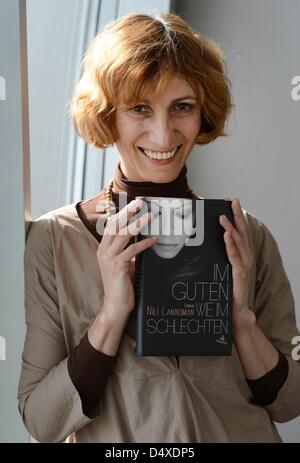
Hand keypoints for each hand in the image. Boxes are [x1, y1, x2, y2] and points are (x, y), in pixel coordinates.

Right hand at [96, 198, 156, 322]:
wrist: (114, 306)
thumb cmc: (121, 285)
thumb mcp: (124, 264)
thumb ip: (128, 251)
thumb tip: (143, 239)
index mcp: (103, 248)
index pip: (111, 225)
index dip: (121, 213)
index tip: (132, 203)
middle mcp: (103, 251)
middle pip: (116, 225)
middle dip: (128, 212)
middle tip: (140, 202)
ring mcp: (109, 258)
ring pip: (123, 235)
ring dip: (138, 223)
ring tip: (150, 215)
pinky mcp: (117, 266)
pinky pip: (132, 250)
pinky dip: (144, 243)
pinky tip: (154, 239)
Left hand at [220, 198, 253, 325]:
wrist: (235, 308)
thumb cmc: (227, 287)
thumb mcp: (223, 267)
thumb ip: (219, 255)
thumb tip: (205, 242)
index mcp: (242, 253)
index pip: (240, 231)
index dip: (236, 216)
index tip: (231, 203)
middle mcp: (246, 256)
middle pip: (242, 231)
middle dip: (237, 215)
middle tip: (232, 201)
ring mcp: (245, 264)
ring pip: (238, 241)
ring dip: (230, 227)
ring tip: (223, 216)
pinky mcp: (240, 272)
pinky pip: (234, 255)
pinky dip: (230, 244)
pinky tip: (226, 235)